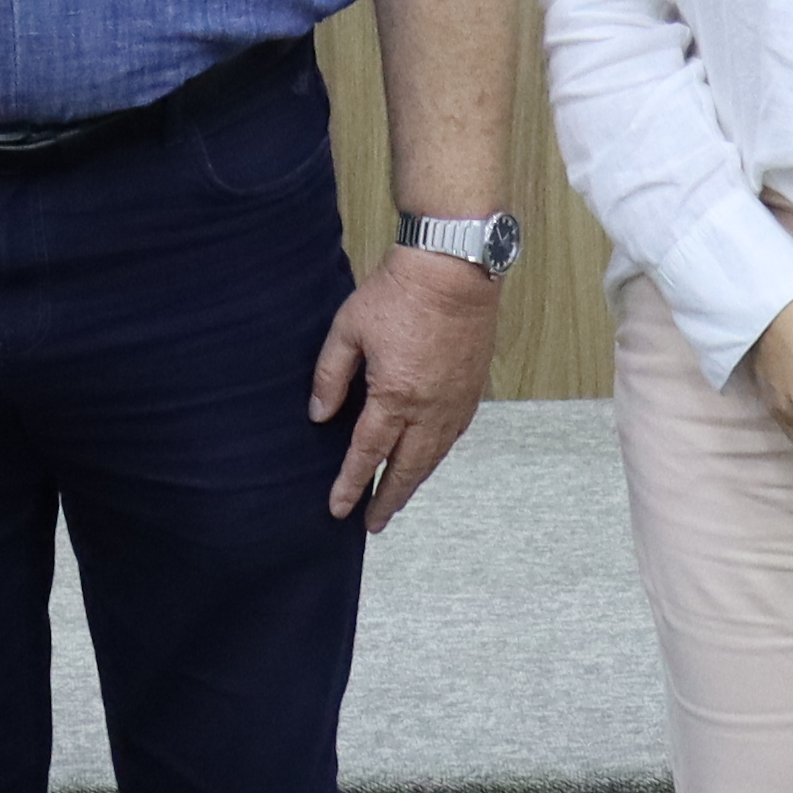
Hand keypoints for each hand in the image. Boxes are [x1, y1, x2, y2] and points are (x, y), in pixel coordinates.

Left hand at [310, 246, 501, 529]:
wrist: (454, 268)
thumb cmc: (399, 293)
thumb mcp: (348, 330)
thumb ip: (330, 376)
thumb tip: (319, 416)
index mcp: (395, 396)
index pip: (368, 454)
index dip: (352, 485)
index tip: (339, 508)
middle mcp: (429, 409)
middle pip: (407, 469)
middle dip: (387, 500)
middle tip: (372, 524)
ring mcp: (455, 402)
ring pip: (434, 457)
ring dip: (414, 482)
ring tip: (396, 499)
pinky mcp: (473, 390)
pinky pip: (453, 436)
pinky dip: (436, 456)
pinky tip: (426, 459)